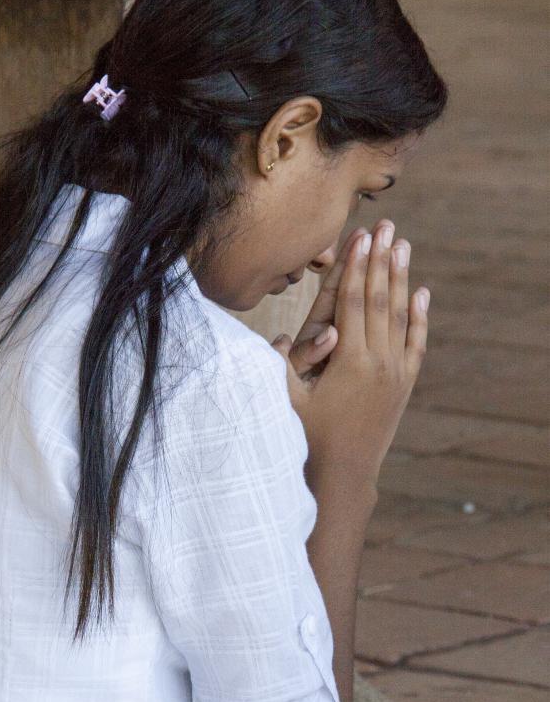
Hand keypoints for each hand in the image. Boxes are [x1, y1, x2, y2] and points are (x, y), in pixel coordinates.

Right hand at [271, 220, 429, 490]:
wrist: (345, 475)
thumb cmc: (308, 437)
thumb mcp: (288, 403)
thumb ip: (283, 369)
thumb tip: (279, 337)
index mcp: (349, 360)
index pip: (354, 302)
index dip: (357, 267)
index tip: (361, 236)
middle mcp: (379, 362)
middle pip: (381, 299)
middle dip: (382, 260)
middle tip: (386, 227)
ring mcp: (395, 373)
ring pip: (400, 316)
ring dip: (401, 278)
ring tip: (403, 246)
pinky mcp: (403, 385)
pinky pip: (415, 343)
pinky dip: (419, 317)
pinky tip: (421, 294)